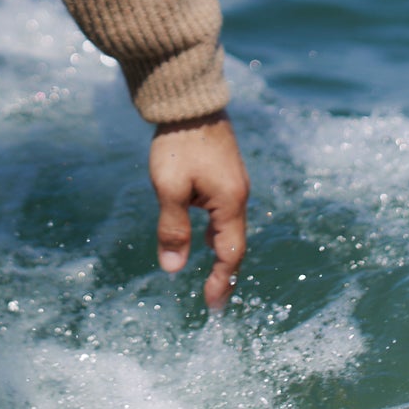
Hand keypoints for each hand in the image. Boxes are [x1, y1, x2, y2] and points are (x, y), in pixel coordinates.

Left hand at [149, 111, 249, 309]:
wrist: (190, 101)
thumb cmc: (179, 144)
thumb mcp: (170, 188)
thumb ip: (173, 229)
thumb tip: (173, 270)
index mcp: (230, 203)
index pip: (230, 254)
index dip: (222, 282)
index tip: (212, 307)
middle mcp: (238, 195)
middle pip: (234, 243)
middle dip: (225, 272)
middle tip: (214, 299)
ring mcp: (233, 183)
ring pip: (229, 227)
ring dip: (221, 252)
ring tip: (211, 274)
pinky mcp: (224, 173)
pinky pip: (224, 212)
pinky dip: (217, 232)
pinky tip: (205, 236)